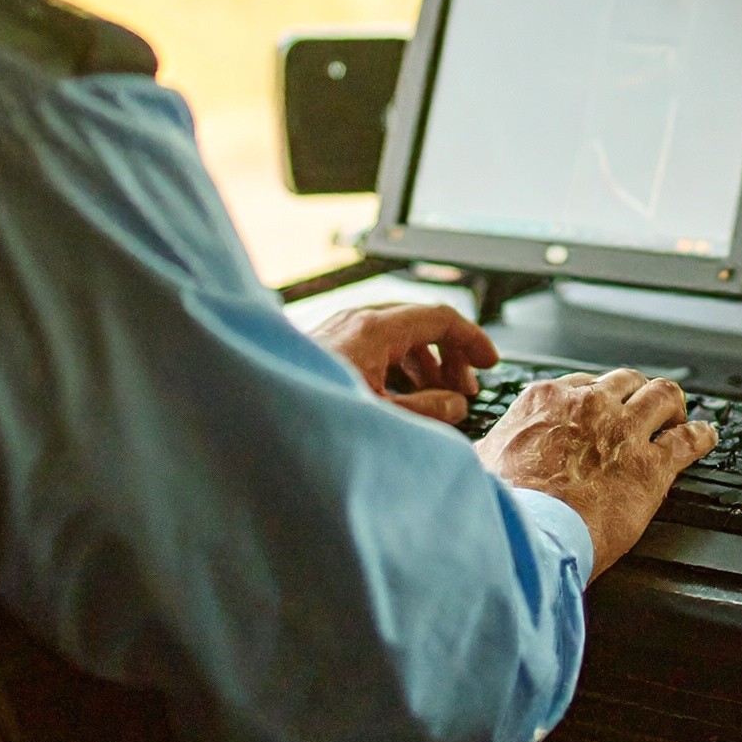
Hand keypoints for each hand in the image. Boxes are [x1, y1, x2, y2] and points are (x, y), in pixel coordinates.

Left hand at [310, 301, 498, 424]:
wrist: (251, 423)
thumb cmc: (309, 419)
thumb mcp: (384, 418)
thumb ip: (428, 411)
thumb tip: (455, 404)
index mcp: (374, 329)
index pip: (440, 318)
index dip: (472, 340)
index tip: (491, 362)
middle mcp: (356, 322)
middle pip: (420, 324)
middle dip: (449, 356)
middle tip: (464, 389)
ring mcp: (338, 332)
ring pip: (398, 336)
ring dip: (424, 365)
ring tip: (436, 400)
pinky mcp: (326, 348)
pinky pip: (375, 348)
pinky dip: (398, 368)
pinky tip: (401, 399)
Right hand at [473, 369, 716, 574]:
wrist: (523, 536)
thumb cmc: (499, 506)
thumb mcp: (479, 464)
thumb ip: (487, 452)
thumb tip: (474, 458)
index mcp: (546, 400)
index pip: (582, 384)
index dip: (597, 398)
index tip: (601, 409)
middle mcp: (589, 406)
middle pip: (626, 381)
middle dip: (637, 395)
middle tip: (642, 412)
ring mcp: (623, 432)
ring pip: (663, 396)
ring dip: (672, 405)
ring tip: (677, 416)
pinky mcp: (651, 466)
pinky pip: (689, 439)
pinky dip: (701, 435)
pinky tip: (706, 436)